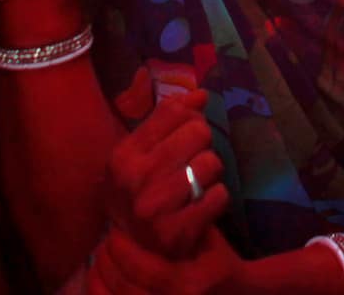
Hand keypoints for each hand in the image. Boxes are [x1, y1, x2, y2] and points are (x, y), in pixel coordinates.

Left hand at [88, 224, 242, 294]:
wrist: (240, 294)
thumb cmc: (221, 263)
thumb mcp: (208, 240)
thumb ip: (182, 225)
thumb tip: (145, 208)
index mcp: (188, 284)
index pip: (145, 268)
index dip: (122, 249)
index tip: (114, 232)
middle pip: (126, 289)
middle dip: (107, 263)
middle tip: (101, 245)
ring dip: (99, 283)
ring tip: (96, 264)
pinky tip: (100, 283)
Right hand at [105, 88, 229, 256]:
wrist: (136, 248)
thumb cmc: (141, 190)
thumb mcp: (142, 152)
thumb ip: (169, 119)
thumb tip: (202, 94)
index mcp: (123, 155)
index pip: (174, 111)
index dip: (190, 119)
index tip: (183, 137)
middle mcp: (135, 179)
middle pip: (199, 132)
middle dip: (202, 146)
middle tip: (190, 164)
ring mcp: (155, 208)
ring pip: (212, 162)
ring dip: (210, 173)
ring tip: (196, 184)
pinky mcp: (177, 233)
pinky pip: (220, 195)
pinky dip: (217, 198)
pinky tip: (201, 205)